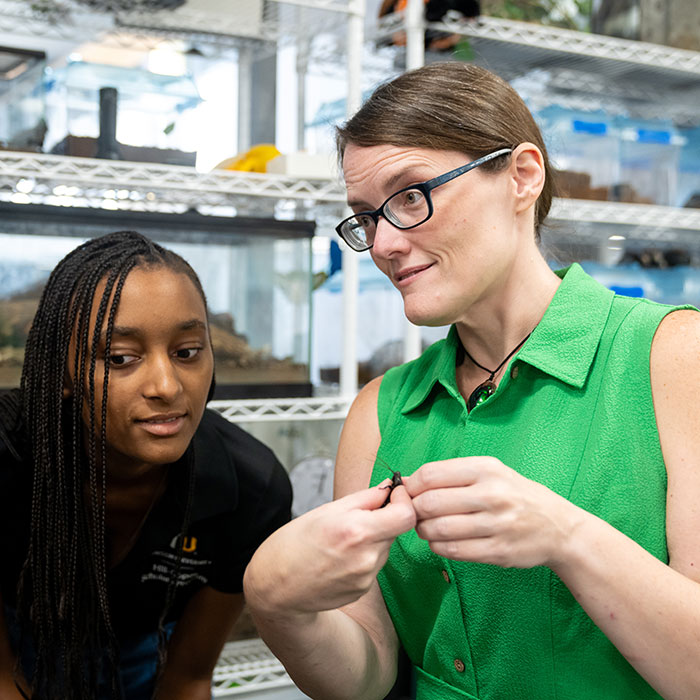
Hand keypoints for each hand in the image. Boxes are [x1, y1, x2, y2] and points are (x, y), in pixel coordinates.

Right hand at [244, 481, 415, 615]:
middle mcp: (366, 558)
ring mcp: (366, 577)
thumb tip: (389, 486)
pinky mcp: (362, 589)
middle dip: (384, 518)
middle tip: (357, 516)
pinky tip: (340, 556)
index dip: (404, 500)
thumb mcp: (327, 509)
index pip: (406, 515)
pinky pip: (374, 565)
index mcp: (357, 531)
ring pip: (385, 547)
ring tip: (343, 539)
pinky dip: (364, 555)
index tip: (394, 494)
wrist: (275, 586)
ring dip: (373, 538)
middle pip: (396, 530)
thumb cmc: (294, 543)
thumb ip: (365, 497)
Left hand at [404, 457, 579, 568]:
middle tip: (414, 514)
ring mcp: (496, 524)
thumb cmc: (514, 495)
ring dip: (423, 531)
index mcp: (486, 469)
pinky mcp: (498, 551)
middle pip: (430, 503)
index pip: (430, 474)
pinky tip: (440, 541)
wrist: (558, 527)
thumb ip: (451, 475)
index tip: (408, 493)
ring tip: (426, 528)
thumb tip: (406, 481)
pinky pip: (453, 551)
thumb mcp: (490, 472)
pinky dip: (438, 547)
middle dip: (413, 510)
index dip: (411, 486)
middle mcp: (492, 494)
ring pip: (439, 529)